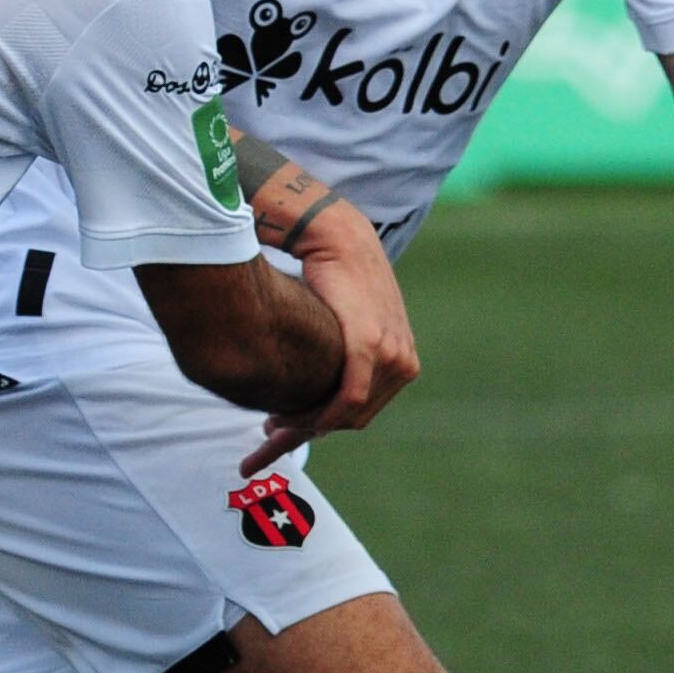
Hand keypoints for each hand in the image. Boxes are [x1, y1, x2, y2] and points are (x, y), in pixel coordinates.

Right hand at [242, 202, 419, 473]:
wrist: (341, 238)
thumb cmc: (335, 276)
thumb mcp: (348, 322)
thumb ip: (343, 353)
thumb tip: (317, 377)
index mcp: (401, 358)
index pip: (365, 408)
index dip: (326, 424)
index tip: (291, 433)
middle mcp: (403, 361)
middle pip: (355, 417)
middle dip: (310, 429)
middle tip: (270, 432)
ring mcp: (391, 355)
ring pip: (348, 414)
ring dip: (307, 424)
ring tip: (271, 424)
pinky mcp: (369, 347)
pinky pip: (349, 399)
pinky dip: (319, 415)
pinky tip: (288, 418)